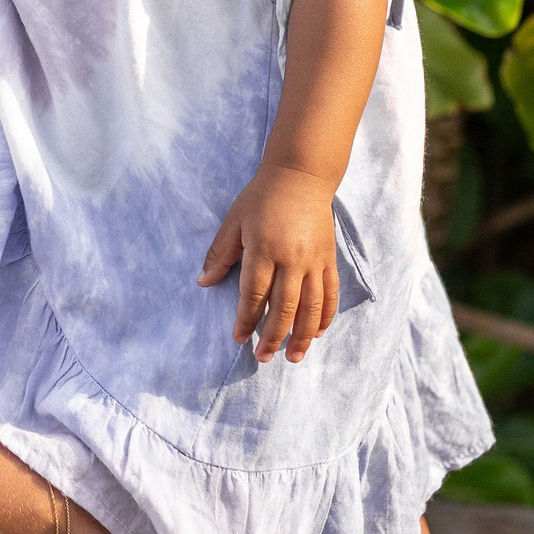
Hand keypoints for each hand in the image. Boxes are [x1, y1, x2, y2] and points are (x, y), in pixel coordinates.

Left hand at [198, 164, 339, 360]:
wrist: (301, 176)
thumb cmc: (261, 198)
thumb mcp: (234, 221)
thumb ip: (220, 254)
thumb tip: (203, 282)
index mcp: (264, 249)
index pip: (254, 294)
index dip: (245, 319)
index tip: (238, 339)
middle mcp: (292, 259)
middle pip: (283, 308)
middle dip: (272, 337)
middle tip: (263, 357)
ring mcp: (314, 261)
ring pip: (311, 307)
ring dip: (302, 336)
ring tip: (293, 357)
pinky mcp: (329, 259)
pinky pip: (330, 294)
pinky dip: (325, 316)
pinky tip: (318, 333)